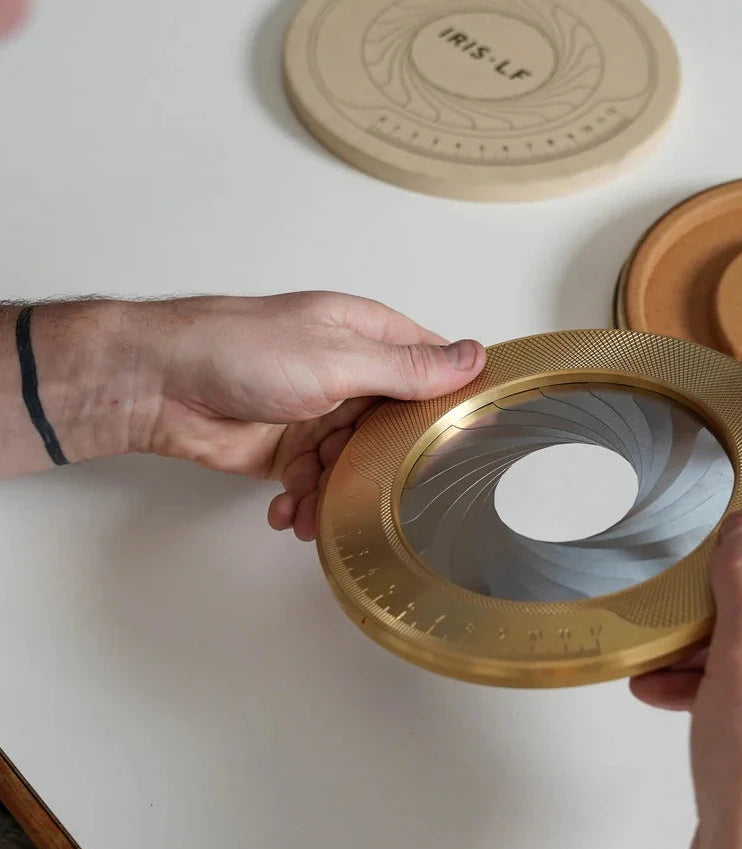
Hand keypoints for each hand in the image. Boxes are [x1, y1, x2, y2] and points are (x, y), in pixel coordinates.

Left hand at [0, 293, 484, 539]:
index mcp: (369, 336)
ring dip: (342, 493)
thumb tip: (474, 357)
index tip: (476, 439)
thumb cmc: (239, 348)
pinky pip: (317, 484)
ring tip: (320, 508)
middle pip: (399, 428)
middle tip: (389, 490)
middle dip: (392, 465)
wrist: (160, 384)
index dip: (455, 400)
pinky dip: (306, 504)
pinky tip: (290, 512)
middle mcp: (350, 373)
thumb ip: (408, 369)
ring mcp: (321, 413)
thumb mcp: (339, 358)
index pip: (434, 366)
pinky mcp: (290, 450)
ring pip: (359, 464)